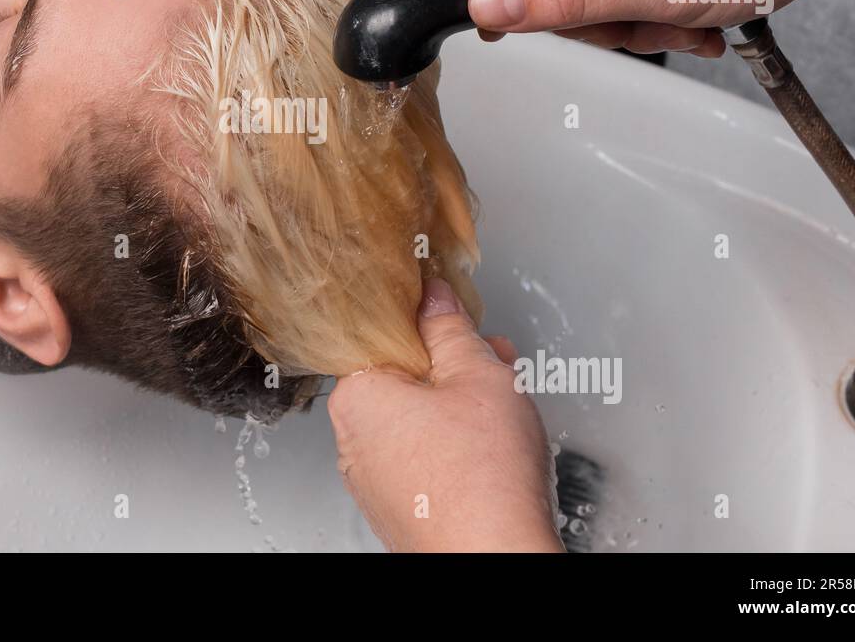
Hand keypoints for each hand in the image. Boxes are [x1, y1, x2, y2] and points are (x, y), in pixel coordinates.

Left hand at [328, 278, 561, 551]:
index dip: (426, 324)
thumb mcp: (477, 373)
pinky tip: (488, 445)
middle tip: (491, 361)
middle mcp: (352, 440)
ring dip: (457, 404)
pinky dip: (452, 445)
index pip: (381, 338)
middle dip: (450, 366)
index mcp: (357, 397)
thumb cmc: (482, 480)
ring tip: (501, 404)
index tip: (452, 317)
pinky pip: (422, 458)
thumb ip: (450, 327)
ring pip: (415, 419)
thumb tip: (434, 297)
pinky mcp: (398, 507)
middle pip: (402, 379)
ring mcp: (373, 478)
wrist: (494, 557)